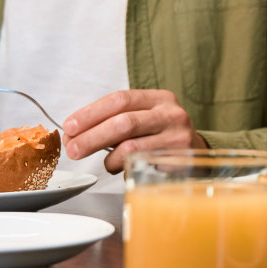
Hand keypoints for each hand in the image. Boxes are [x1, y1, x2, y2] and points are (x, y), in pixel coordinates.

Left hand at [61, 90, 205, 173]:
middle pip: (123, 122)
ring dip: (108, 158)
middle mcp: (171, 114)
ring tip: (106, 163)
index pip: (120, 99)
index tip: (70, 127)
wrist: (196, 154)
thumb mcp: (143, 119)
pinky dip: (125, 169)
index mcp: (159, 98)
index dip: (91, 113)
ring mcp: (178, 137)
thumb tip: (72, 135)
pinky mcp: (179, 160)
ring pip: (131, 147)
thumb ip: (112, 121)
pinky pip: (141, 166)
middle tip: (73, 150)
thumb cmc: (160, 136)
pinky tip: (125, 169)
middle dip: (92, 137)